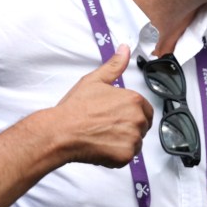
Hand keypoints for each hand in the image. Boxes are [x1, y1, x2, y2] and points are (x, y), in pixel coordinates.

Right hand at [55, 44, 152, 166]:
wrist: (61, 131)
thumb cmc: (75, 108)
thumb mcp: (94, 81)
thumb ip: (114, 66)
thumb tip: (124, 49)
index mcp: (134, 100)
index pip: (145, 110)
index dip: (130, 113)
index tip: (114, 116)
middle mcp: (137, 119)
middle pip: (141, 127)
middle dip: (127, 127)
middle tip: (105, 126)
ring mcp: (133, 139)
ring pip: (135, 142)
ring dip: (122, 141)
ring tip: (101, 136)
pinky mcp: (126, 156)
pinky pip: (126, 156)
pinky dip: (115, 155)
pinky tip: (100, 146)